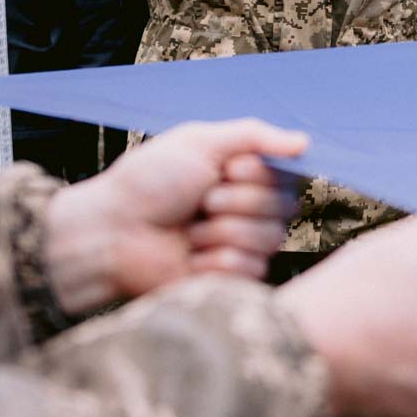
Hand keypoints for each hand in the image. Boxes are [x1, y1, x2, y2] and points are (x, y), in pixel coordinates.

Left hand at [44, 119, 307, 314]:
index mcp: (246, 175)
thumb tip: (305, 141)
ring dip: (220, 233)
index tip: (222, 170)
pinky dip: (214, 262)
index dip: (256, 175)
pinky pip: (249, 270)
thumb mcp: (199, 142)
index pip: (288, 176)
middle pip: (283, 209)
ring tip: (188, 232)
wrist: (112, 233)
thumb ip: (254, 136)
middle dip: (235, 203)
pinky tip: (189, 257)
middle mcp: (250, 210)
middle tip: (199, 202)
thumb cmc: (149, 182)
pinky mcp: (231, 279)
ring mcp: (242, 246)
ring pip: (268, 240)